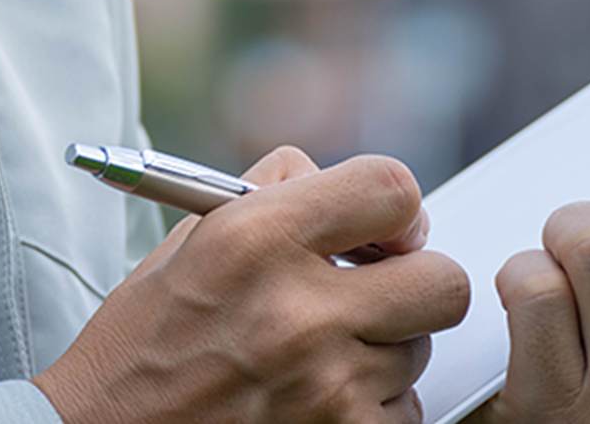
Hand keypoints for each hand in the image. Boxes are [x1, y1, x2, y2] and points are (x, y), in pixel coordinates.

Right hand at [34, 148, 469, 423]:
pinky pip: (404, 412)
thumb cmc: (145, 337)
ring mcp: (326, 387)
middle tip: (374, 292)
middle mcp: (297, 309)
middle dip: (414, 284)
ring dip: (381, 350)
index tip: (384, 232)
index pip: (394, 189)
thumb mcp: (192, 238)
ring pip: (420, 352)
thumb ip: (275, 192)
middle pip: (444, 281)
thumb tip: (349, 188)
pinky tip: (314, 399)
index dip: (398, 211)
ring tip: (316, 355)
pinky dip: (369, 407)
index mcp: (254, 237)